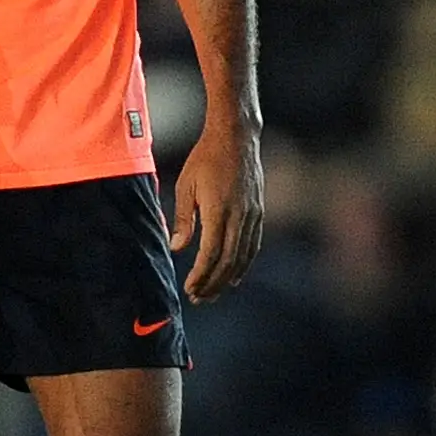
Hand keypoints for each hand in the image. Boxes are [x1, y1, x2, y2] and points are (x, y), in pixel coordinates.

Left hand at [167, 125, 262, 304]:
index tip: (189, 288)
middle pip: (228, 261)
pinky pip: (253, 245)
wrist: (236, 137)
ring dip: (227, 279)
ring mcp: (253, 215)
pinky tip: (234, 276)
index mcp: (219, 210)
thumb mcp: (186, 185)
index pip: (211, 254)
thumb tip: (177, 248)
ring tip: (213, 293)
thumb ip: (183, 219)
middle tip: (198, 298)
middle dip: (213, 284)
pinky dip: (244, 264)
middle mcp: (240, 216)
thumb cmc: (205, 158)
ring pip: (243, 257)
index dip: (201, 275)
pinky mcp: (259, 212)